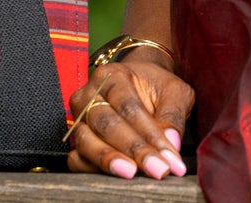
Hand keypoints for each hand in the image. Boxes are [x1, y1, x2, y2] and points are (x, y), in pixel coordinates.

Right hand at [65, 56, 194, 178]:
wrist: (140, 82)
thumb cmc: (156, 86)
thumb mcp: (174, 91)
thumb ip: (173, 114)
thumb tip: (171, 142)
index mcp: (113, 75)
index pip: (129, 107)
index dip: (149, 134)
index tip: (168, 157)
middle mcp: (90, 93)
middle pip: (107, 124)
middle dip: (133, 150)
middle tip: (157, 169)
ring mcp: (79, 116)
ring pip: (87, 141)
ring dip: (110, 161)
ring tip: (133, 172)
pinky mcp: (76, 139)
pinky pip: (76, 158)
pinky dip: (92, 169)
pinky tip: (114, 176)